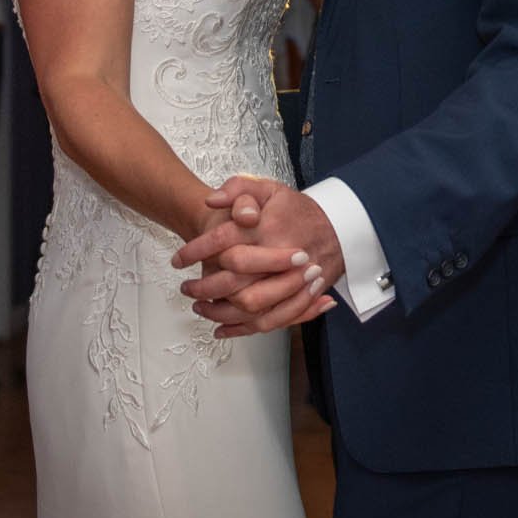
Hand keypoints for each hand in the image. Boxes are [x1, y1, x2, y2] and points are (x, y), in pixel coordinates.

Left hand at [175, 177, 340, 336]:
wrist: (338, 228)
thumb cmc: (296, 210)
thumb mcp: (269, 188)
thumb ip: (238, 189)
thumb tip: (212, 201)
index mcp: (268, 228)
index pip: (223, 241)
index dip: (195, 251)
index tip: (178, 259)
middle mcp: (281, 256)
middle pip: (234, 280)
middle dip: (203, 287)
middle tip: (186, 287)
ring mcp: (293, 282)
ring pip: (250, 306)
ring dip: (219, 311)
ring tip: (198, 307)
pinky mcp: (300, 299)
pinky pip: (270, 322)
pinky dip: (243, 329)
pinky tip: (222, 329)